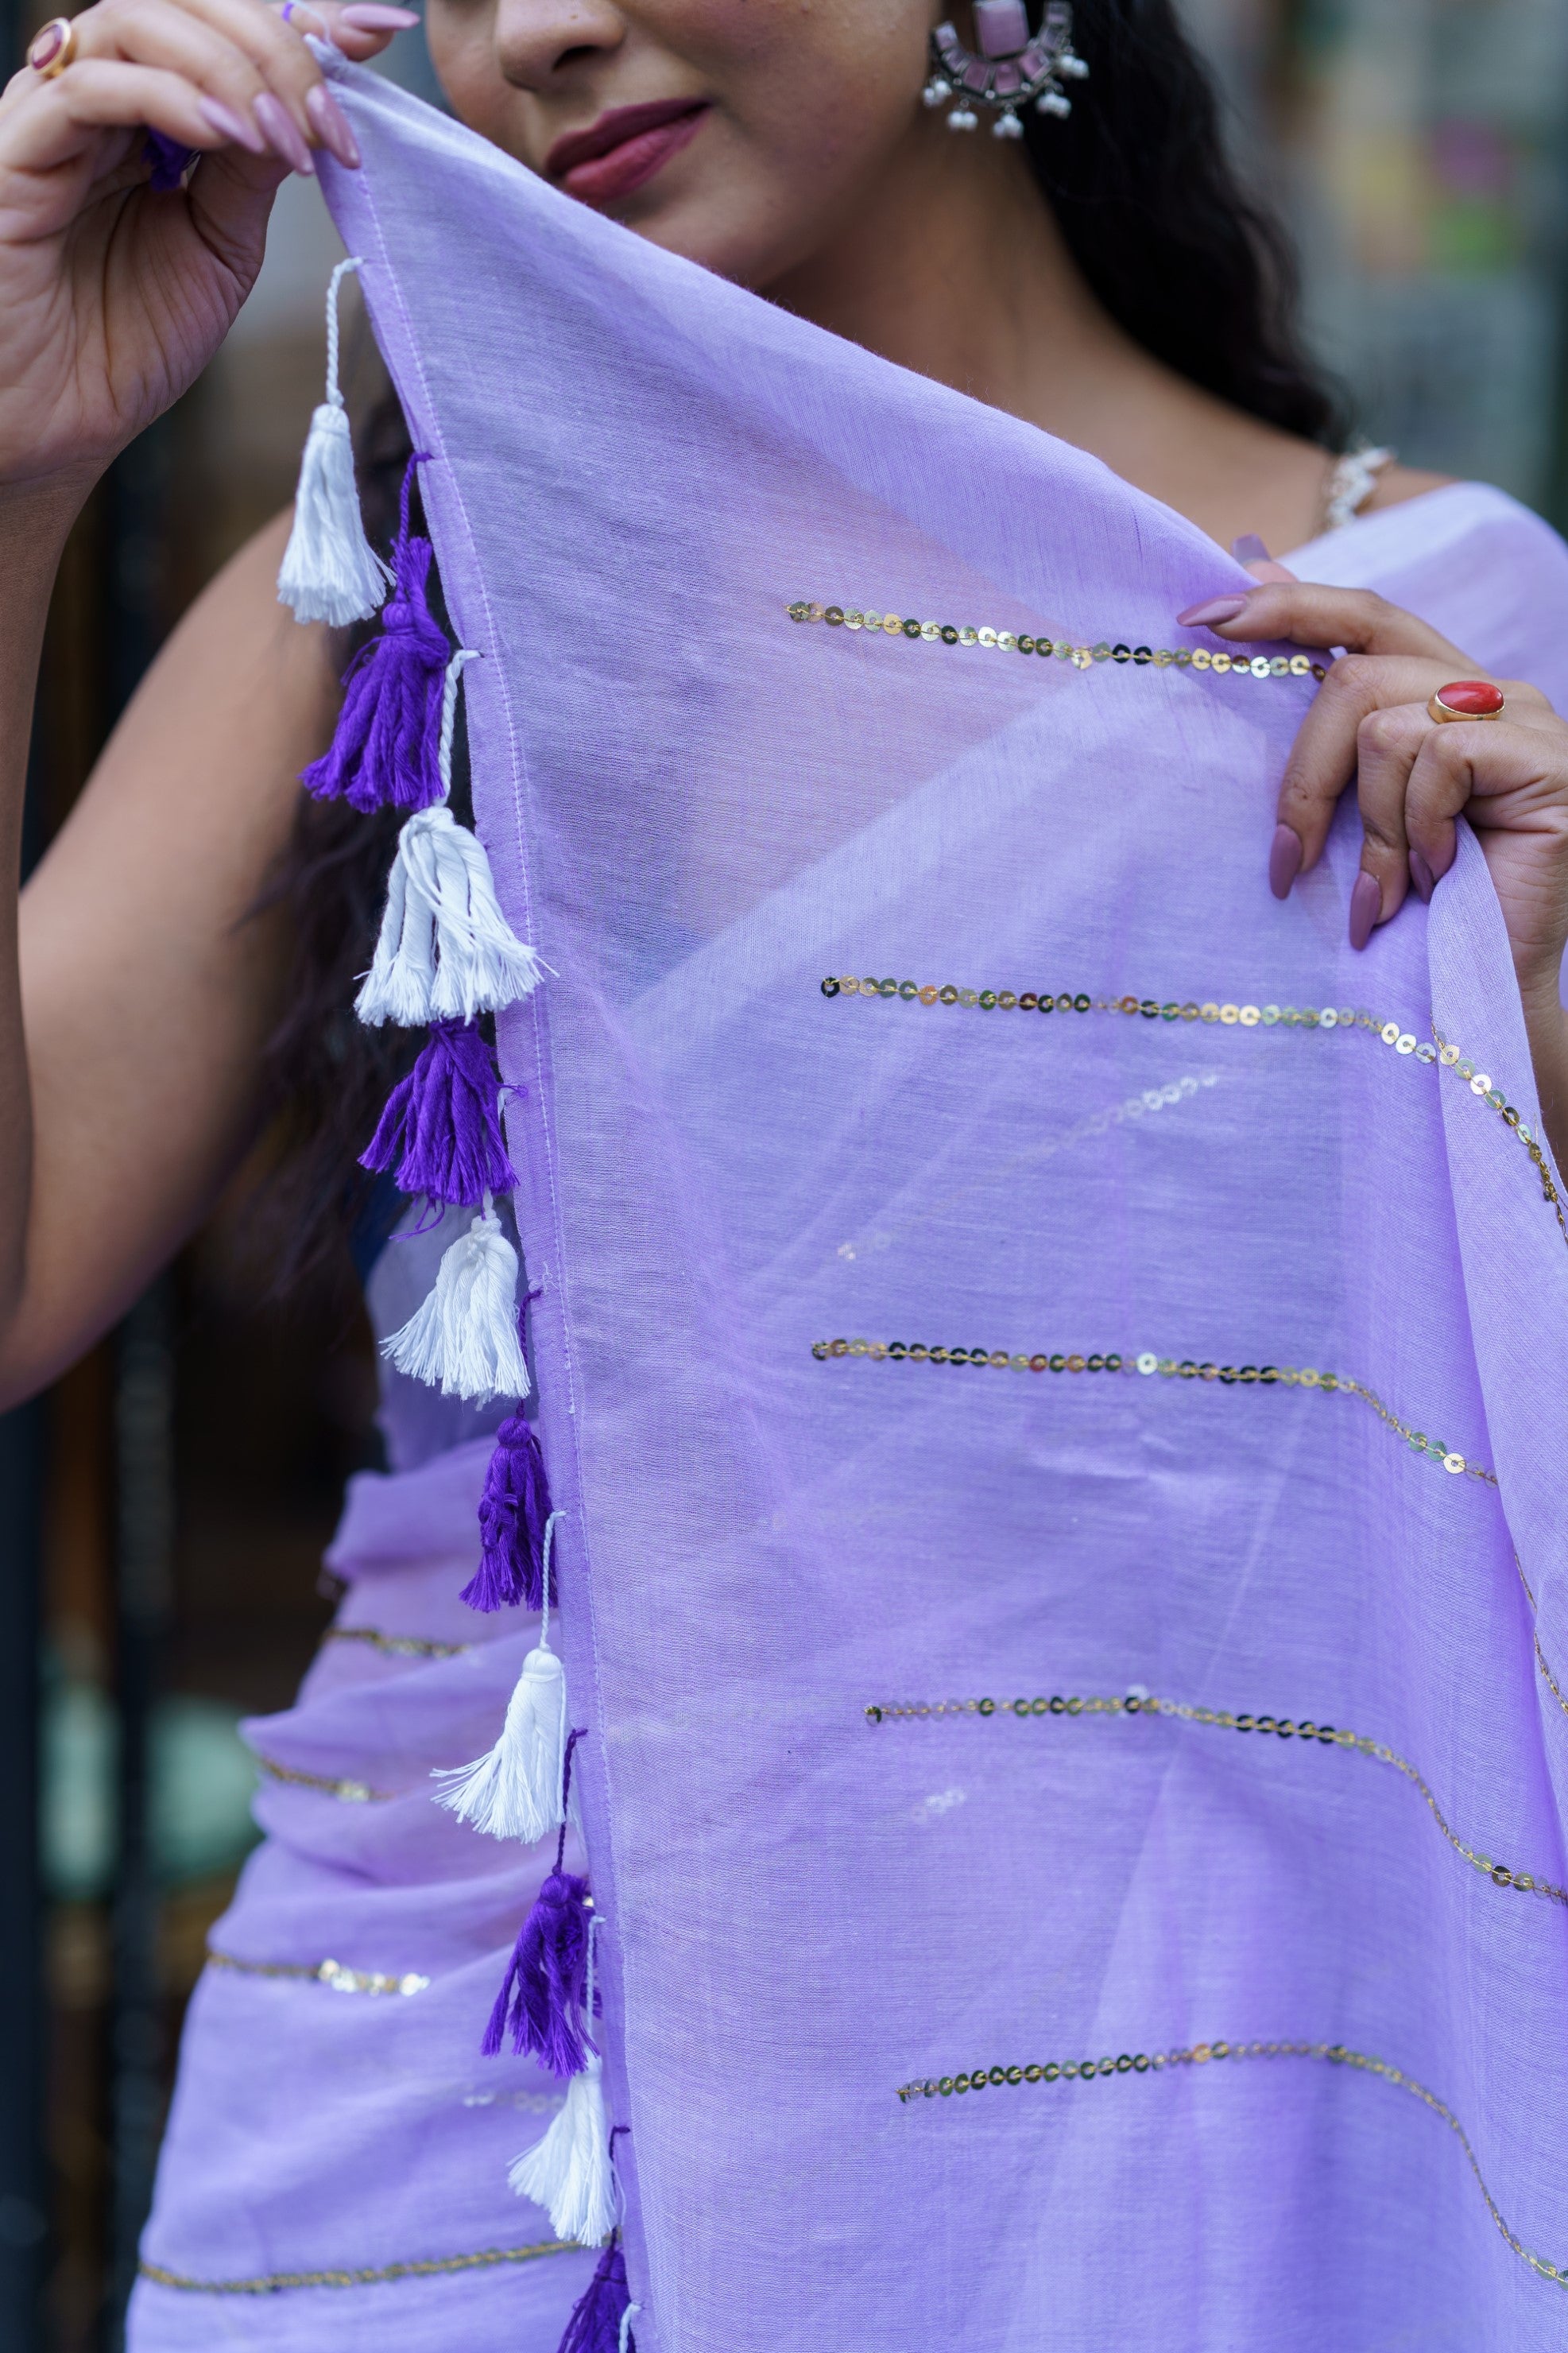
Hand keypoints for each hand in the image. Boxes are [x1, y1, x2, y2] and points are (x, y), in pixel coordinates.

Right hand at [0, 0, 412, 501]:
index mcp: (149, 109)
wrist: (55, 422)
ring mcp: (52, 115)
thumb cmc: (124, 342)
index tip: (374, 34)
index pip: (222, 24)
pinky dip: (169, 99)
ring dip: (231, 70)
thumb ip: (254, 167)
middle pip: (183, 2)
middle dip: (274, 42)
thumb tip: (307, 100)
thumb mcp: (220, 246)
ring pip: (136, 22)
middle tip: (329, 116)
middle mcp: (96, 92)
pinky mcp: (15, 150)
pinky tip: (226, 139)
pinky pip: (90, 88)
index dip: (299, 19)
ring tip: (284, 139)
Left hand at [1179, 581, 1567, 997]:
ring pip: (1387, 728)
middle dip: (1304, 776)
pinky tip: (1438, 876)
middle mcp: (1482, 690)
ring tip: (1383, 892)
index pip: (1359, 616)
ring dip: (1369, 829)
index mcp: (1434, 692)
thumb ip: (1319, 734)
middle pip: (1356, 673)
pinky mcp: (1548, 757)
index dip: (1284, 607)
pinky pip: (1441, 757)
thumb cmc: (1413, 914)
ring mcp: (1524, 718)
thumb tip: (1241, 614)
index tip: (1199, 620)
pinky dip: (1420, 829)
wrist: (1484, 993)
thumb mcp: (1349, 817)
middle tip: (1288, 863)